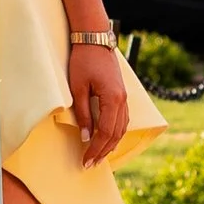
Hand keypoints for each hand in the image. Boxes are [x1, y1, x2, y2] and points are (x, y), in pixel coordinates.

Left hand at [68, 40, 129, 167]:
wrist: (94, 39)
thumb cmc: (83, 60)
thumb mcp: (78, 87)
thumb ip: (83, 113)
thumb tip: (85, 137)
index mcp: (113, 99)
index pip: (106, 132)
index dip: (95, 149)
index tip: (85, 160)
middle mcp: (123, 100)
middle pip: (116, 134)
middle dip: (103, 151)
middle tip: (90, 164)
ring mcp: (124, 98)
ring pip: (122, 129)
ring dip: (110, 144)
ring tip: (98, 157)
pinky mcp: (121, 95)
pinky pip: (122, 120)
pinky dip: (115, 133)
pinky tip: (107, 140)